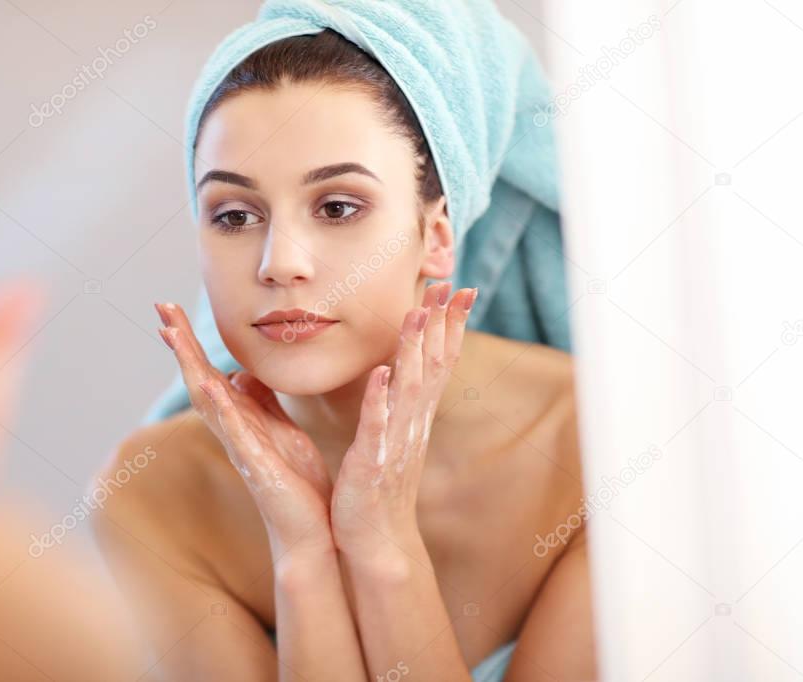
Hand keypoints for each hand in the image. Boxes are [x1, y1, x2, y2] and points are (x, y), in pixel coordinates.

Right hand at [156, 302, 334, 557]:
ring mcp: (240, 448)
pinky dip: (221, 408)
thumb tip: (241, 374)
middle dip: (181, 343)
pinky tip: (210, 384)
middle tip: (161, 307)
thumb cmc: (296, 483)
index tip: (171, 310)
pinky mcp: (256, 466)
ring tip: (173, 334)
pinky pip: (235, 432)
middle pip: (199, 379)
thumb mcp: (281, 431)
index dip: (191, 342)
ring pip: (208, 401)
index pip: (210, 372)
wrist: (311, 529)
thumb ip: (261, 403)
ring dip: (190, 366)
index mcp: (241, 419)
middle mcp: (233, 431)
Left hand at [330, 282, 475, 564]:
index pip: (439, 361)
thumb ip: (399, 399)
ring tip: (417, 315)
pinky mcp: (371, 462)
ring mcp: (395, 442)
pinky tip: (380, 374)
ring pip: (409, 389)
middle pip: (433, 366)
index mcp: (416, 415)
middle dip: (443, 325)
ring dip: (415, 351)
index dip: (450, 325)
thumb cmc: (378, 485)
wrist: (374, 539)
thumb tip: (400, 366)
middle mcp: (412, 424)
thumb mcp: (393, 434)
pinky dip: (379, 400)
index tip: (458, 288)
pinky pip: (377, 427)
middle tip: (452, 285)